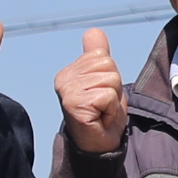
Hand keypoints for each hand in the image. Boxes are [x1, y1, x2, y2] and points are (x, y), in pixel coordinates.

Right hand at [55, 26, 127, 157]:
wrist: (98, 147)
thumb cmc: (101, 116)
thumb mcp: (104, 81)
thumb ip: (98, 56)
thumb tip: (93, 31)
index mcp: (69, 72)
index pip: (101, 56)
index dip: (111, 77)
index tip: (101, 96)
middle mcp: (64, 79)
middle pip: (107, 65)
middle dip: (114, 87)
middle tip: (103, 106)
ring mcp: (68, 91)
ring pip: (110, 79)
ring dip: (113, 99)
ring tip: (102, 112)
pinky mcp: (75, 104)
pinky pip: (108, 95)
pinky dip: (111, 109)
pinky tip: (101, 119)